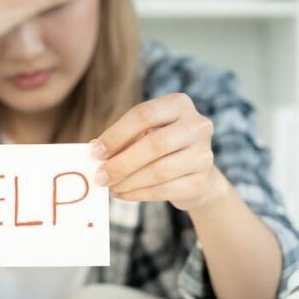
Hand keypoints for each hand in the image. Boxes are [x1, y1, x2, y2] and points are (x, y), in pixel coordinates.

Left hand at [90, 93, 218, 210]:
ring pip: (159, 170)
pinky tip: (122, 194)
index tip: (96, 152)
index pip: (144, 114)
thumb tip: (95, 151)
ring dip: (128, 181)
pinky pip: (164, 190)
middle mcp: (197, 126)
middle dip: (122, 162)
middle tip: (100, 176)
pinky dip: (138, 194)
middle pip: (154, 144)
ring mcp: (204, 154)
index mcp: (179, 104)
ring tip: (109, 186)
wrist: (196, 174)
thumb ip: (123, 139)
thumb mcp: (144, 134)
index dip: (117, 134)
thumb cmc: (162, 148)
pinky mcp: (201, 182)